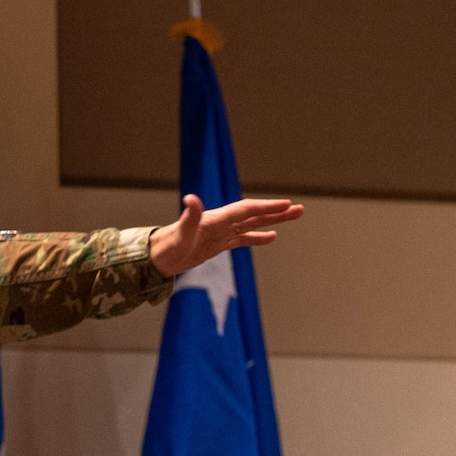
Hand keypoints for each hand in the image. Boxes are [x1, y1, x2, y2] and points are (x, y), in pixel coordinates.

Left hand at [148, 194, 302, 276]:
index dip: (266, 206)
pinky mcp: (218, 243)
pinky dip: (257, 237)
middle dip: (277, 211)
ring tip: (293, 216)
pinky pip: (243, 239)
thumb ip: (189, 216)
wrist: (156, 257)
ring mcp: (221, 233)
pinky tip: (271, 236)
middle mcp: (221, 222)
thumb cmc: (168, 246)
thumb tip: (191, 198)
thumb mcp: (180, 232)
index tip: (285, 203)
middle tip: (299, 208)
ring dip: (273, 220)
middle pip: (254, 214)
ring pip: (252, 224)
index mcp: (216, 218)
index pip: (246, 210)